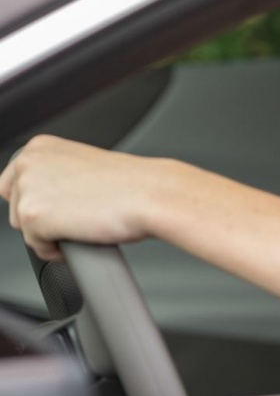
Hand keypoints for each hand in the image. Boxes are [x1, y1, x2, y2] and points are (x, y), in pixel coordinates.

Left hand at [0, 135, 173, 260]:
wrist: (150, 194)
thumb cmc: (131, 183)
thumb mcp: (83, 166)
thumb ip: (56, 174)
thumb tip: (49, 197)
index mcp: (40, 146)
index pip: (14, 182)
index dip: (39, 200)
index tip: (59, 206)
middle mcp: (28, 162)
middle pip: (16, 206)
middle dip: (43, 218)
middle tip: (77, 214)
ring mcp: (28, 188)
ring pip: (25, 228)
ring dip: (51, 233)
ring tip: (83, 222)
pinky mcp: (33, 216)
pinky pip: (36, 247)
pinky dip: (57, 250)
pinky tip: (82, 235)